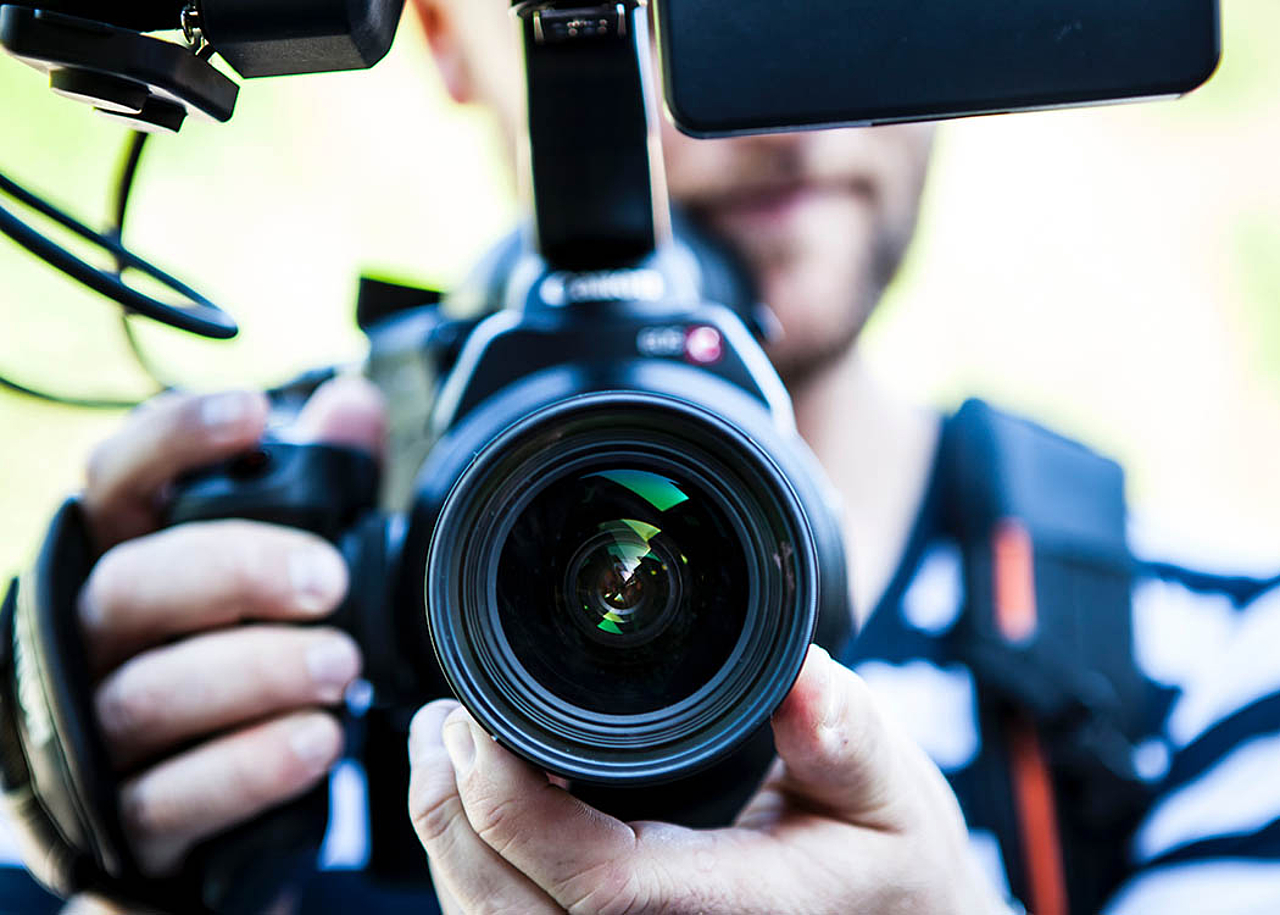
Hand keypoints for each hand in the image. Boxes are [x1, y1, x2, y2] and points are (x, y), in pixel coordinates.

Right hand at [73, 378, 385, 876]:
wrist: (199, 800)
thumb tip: (353, 403)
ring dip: (255, 673)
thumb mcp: (280, 567)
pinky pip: (173, 796)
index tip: (254, 415)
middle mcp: (93, 637)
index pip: (118, 479)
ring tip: (339, 666)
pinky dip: (250, 767)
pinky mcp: (127, 820)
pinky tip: (316, 742)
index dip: (174, 439)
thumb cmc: (237, 652)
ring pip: (150, 693)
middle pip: (132, 585)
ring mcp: (97, 732)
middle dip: (235, 571)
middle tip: (327, 582)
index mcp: (128, 558)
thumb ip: (318, 486)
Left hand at [408, 645, 1007, 914]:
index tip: (480, 718)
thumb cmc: (892, 871)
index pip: (593, 883)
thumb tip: (804, 670)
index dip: (510, 803)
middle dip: (448, 815)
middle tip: (442, 720)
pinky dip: (475, 880)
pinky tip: (475, 815)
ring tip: (443, 753)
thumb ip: (847, 735)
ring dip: (449, 847)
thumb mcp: (892, 793)